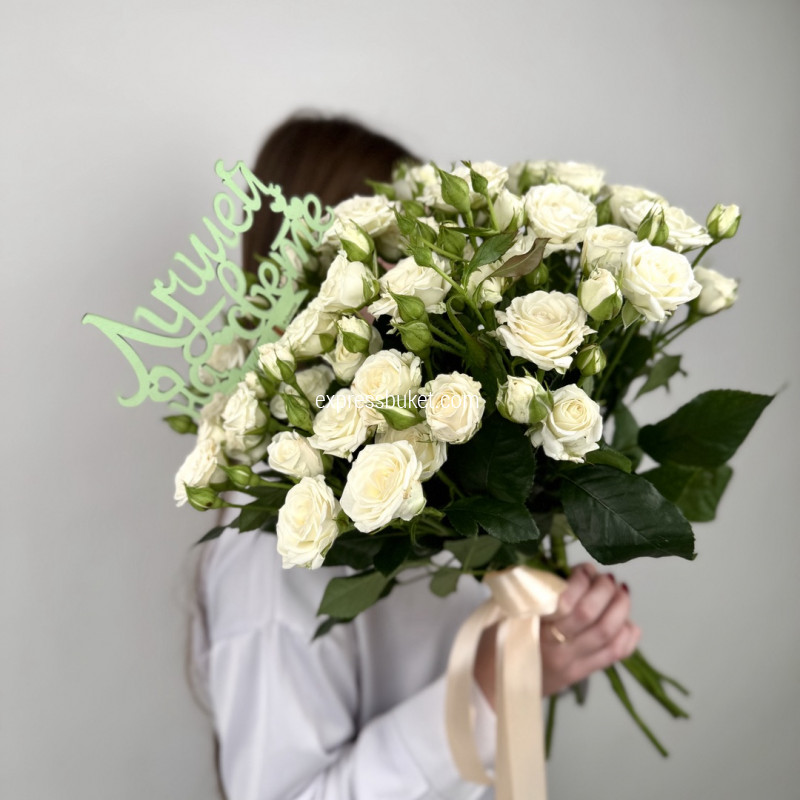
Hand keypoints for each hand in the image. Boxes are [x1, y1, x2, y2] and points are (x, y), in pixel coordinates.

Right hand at [474, 563, 640, 707]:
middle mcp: (555, 648)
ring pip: (608, 635)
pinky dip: (627, 638)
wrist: (491, 685)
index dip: (581, 580)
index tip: (583, 568)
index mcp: (532, 627)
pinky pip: (613, 656)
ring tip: (620, 591)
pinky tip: (629, 623)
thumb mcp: (505, 610)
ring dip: (620, 609)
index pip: (566, 601)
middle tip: (605, 577)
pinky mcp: (580, 675)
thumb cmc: (495, 640)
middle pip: (591, 616)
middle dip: (605, 590)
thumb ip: (533, 592)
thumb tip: (566, 572)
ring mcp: (571, 664)